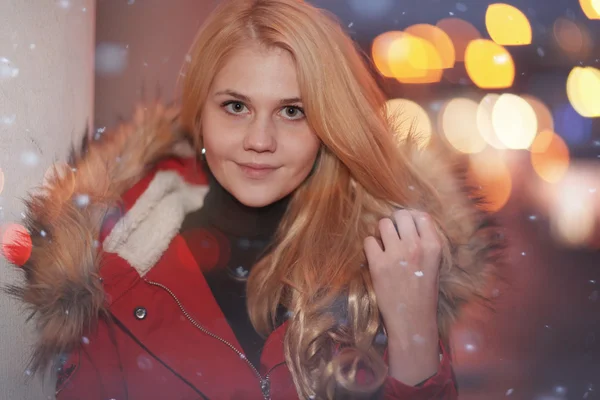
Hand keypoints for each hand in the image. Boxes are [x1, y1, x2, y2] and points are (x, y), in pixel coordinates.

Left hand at [364, 209, 442, 383]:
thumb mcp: (434, 264)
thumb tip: (411, 222)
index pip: (421, 215)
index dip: (412, 218)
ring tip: (385, 245)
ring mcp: (395, 254)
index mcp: (433, 246)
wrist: (412, 319)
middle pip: (400, 215)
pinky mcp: (378, 264)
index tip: (407, 227)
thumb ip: (425, 243)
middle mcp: (415, 246)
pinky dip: (371, 246)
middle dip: (396, 223)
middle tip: (394, 236)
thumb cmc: (425, 293)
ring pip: (383, 224)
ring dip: (382, 232)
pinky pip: (369, 240)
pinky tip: (376, 256)